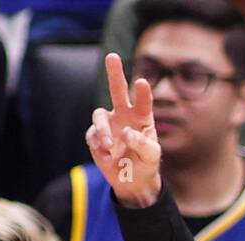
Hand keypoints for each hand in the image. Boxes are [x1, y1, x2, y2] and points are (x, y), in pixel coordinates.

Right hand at [86, 52, 161, 207]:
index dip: (142, 92)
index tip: (141, 82)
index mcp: (141, 117)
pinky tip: (107, 157)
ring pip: (99, 116)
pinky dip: (99, 146)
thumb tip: (127, 132)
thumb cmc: (146, 163)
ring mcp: (108, 124)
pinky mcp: (96, 137)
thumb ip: (143, 144)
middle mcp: (123, 115)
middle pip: (117, 90)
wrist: (132, 181)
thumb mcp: (152, 156)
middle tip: (112, 56)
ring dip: (103, 130)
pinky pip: (93, 136)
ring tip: (109, 146)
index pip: (142, 101)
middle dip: (114, 73)